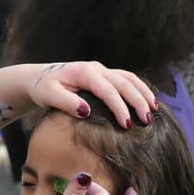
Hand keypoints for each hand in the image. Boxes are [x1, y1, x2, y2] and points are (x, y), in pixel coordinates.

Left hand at [29, 62, 155, 127]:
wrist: (39, 77)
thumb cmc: (43, 88)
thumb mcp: (49, 96)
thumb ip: (67, 103)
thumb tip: (87, 111)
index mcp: (85, 73)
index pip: (108, 90)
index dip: (119, 107)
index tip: (127, 125)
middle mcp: (97, 68)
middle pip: (124, 82)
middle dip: (138, 101)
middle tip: (148, 121)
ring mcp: (102, 70)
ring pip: (129, 78)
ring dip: (143, 93)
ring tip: (154, 110)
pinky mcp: (105, 75)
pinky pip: (127, 79)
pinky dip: (139, 89)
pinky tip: (148, 101)